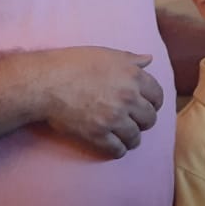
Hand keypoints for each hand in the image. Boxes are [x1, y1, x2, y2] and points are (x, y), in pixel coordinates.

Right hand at [40, 47, 162, 158]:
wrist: (47, 82)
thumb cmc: (74, 64)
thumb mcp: (107, 55)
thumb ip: (131, 59)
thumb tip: (149, 59)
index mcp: (133, 77)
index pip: (158, 95)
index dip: (155, 103)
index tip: (149, 107)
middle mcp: (128, 98)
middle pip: (150, 118)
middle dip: (145, 122)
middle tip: (138, 123)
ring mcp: (114, 117)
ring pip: (135, 136)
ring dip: (133, 138)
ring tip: (128, 138)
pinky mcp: (98, 134)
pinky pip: (117, 149)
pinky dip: (119, 150)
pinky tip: (116, 148)